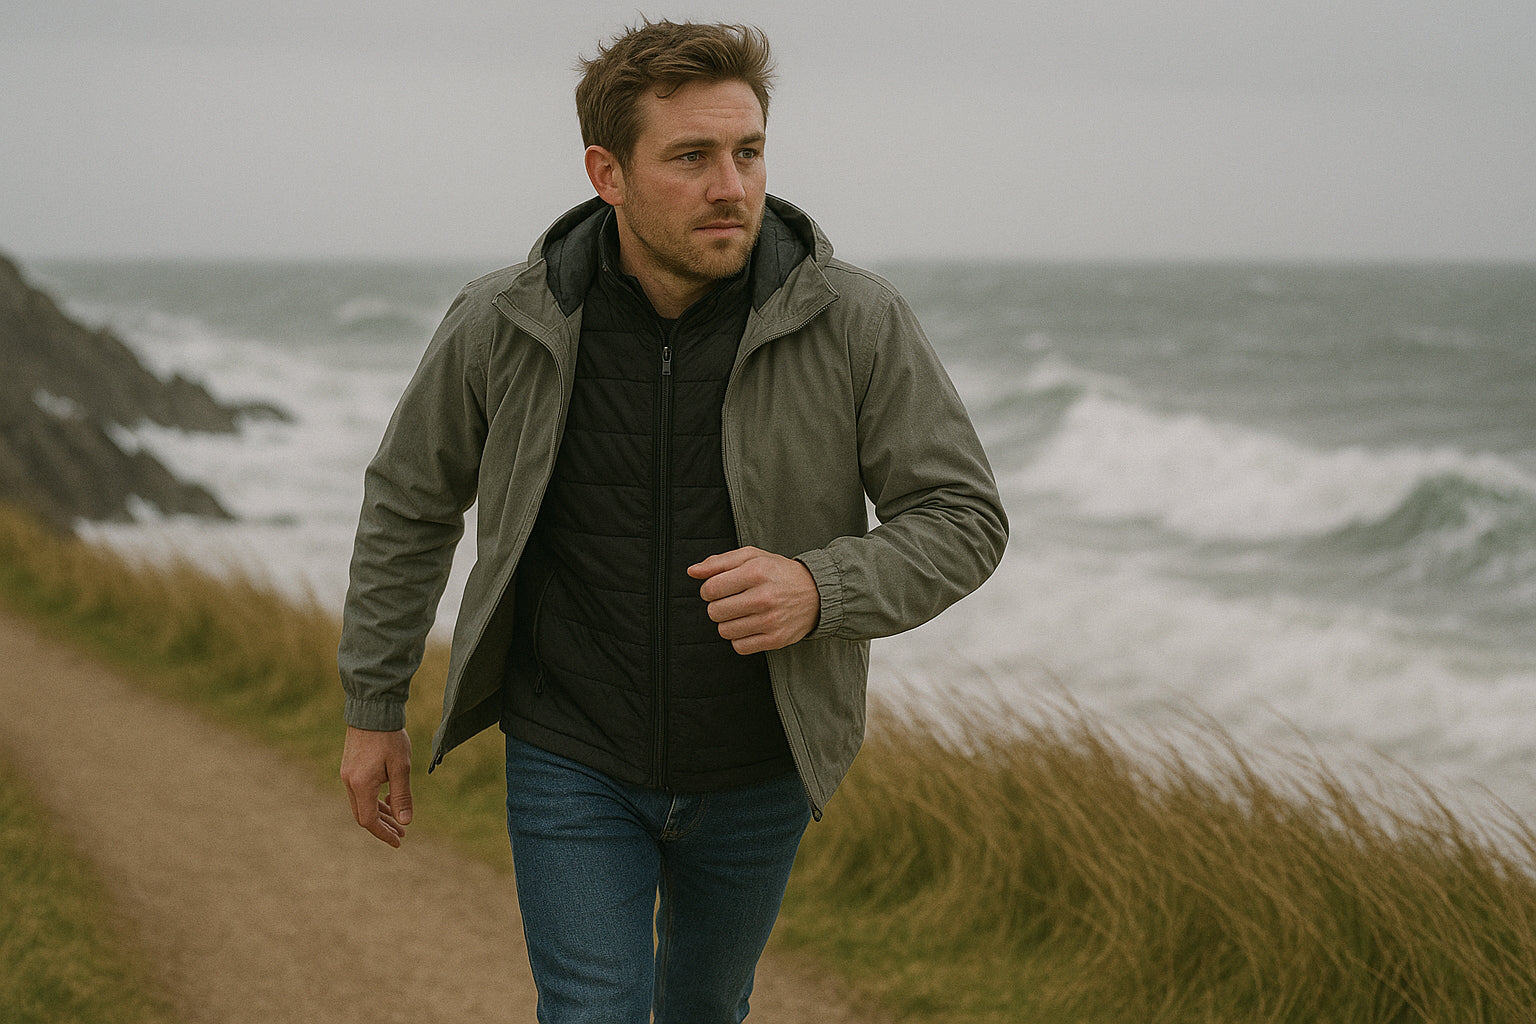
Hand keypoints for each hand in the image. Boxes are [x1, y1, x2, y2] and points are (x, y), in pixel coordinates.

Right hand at [340, 726, 412, 847]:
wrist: (372, 710)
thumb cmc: (389, 737)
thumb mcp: (401, 767)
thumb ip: (402, 795)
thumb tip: (405, 822)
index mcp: (361, 785)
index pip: (369, 820)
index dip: (384, 833)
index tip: (398, 841)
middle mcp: (349, 782)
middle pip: (363, 815)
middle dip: (383, 826)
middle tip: (401, 834)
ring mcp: (347, 774)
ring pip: (362, 803)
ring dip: (380, 813)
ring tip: (398, 820)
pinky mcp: (349, 767)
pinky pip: (360, 791)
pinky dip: (374, 799)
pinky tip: (388, 798)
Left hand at [687, 546, 819, 654]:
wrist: (816, 593)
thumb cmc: (778, 573)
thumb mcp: (751, 557)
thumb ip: (719, 562)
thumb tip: (692, 571)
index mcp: (756, 572)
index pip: (711, 589)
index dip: (709, 590)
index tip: (719, 589)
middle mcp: (764, 597)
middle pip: (715, 612)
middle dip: (718, 607)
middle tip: (732, 601)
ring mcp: (771, 621)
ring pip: (724, 631)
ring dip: (729, 623)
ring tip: (743, 613)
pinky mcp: (775, 640)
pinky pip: (739, 647)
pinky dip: (740, 638)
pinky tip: (750, 626)